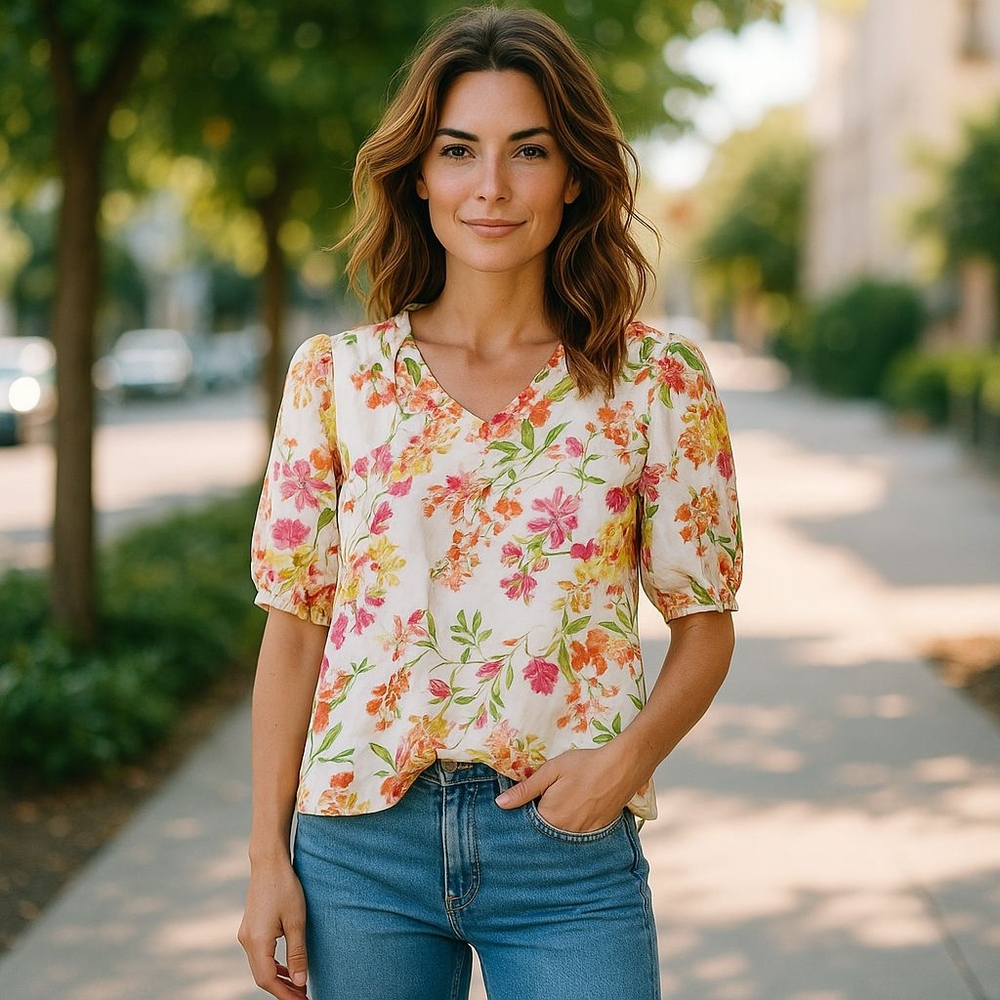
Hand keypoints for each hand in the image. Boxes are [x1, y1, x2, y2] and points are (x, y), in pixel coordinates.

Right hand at [238, 860, 309, 998]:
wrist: (268, 863)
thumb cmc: (285, 887)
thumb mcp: (296, 920)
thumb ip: (297, 953)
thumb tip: (300, 982)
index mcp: (257, 941)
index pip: (269, 980)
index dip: (285, 994)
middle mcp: (247, 941)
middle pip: (262, 977)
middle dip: (283, 990)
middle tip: (304, 997)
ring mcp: (246, 934)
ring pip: (260, 967)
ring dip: (278, 979)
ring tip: (298, 988)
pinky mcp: (250, 928)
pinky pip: (260, 955)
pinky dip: (273, 966)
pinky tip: (287, 969)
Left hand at [494, 744, 643, 832]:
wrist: (622, 767)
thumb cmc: (583, 765)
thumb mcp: (551, 771)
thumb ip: (525, 790)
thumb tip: (500, 804)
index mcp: (550, 817)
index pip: (529, 826)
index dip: (527, 813)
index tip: (530, 802)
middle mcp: (566, 832)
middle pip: (545, 832)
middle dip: (542, 820)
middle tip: (549, 800)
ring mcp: (584, 834)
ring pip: (562, 835)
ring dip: (558, 825)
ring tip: (565, 803)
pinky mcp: (598, 831)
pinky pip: (580, 835)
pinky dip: (575, 826)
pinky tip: (579, 809)